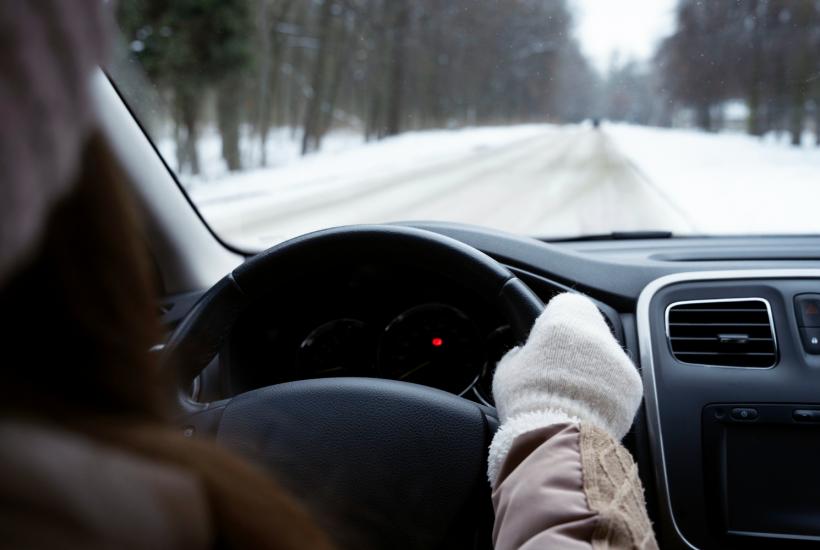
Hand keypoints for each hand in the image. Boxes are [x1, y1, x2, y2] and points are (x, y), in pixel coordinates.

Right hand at [488, 293, 642, 483]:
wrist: (558, 435)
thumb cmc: (527, 399)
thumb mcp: (509, 369)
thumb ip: (519, 354)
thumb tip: (522, 354)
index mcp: (564, 318)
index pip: (564, 305)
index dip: (553, 323)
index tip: (544, 342)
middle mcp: (597, 332)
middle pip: (589, 329)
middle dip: (576, 347)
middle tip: (557, 371)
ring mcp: (619, 358)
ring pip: (606, 356)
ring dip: (593, 369)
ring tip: (572, 394)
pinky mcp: (633, 385)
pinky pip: (619, 382)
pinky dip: (607, 391)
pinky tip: (588, 406)